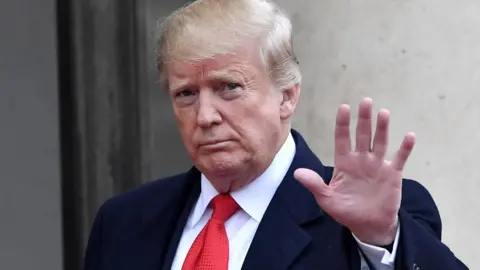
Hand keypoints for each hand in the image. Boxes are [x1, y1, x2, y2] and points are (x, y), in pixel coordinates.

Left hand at [294, 97, 414, 245]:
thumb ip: (314, 184)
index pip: (342, 139)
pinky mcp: (393, 174)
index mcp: (344, 163)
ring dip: (382, 128)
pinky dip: (405, 148)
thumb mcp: (327, 199)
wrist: (368, 225)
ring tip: (383, 113)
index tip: (344, 107)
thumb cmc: (346, 211)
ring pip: (380, 142)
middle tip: (365, 101)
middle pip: (362, 135)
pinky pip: (400, 159)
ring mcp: (378, 165)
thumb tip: (296, 173)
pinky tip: (409, 136)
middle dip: (364, 119)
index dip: (343, 124)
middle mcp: (361, 160)